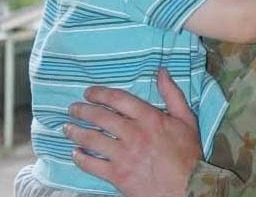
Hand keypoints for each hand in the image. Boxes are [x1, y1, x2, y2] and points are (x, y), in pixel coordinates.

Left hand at [64, 69, 202, 196]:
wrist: (188, 188)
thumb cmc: (188, 154)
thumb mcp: (186, 119)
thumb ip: (172, 94)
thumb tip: (162, 72)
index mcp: (149, 118)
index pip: (117, 99)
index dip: (99, 93)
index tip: (88, 93)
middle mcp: (133, 133)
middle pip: (100, 117)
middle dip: (82, 110)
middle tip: (73, 108)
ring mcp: (123, 155)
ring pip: (92, 139)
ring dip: (76, 132)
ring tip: (67, 128)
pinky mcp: (118, 175)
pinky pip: (92, 165)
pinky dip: (80, 158)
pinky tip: (75, 153)